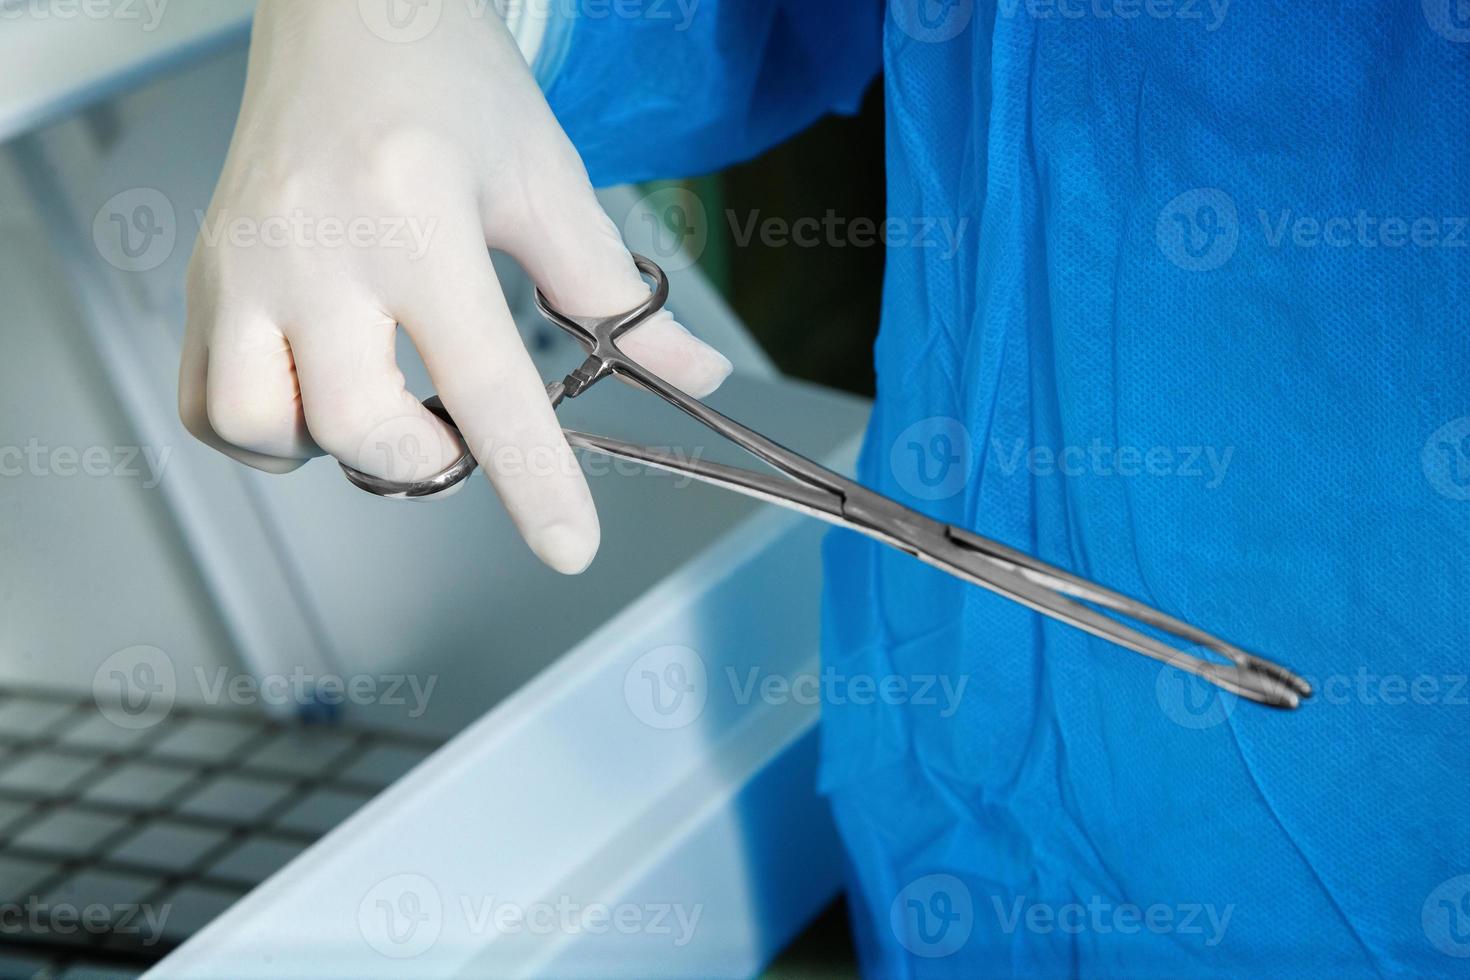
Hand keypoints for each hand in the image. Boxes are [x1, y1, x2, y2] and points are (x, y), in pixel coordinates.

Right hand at [180, 0, 730, 572]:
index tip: (569, 547)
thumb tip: (694, 372)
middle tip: (459, 430)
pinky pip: (205, 404)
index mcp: (416, 217)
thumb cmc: (448, 85)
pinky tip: (315, 400)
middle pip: (358, 424)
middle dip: (425, 460)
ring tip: (382, 409)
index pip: (483, 382)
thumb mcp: (547, 182)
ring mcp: (244, 263)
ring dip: (335, 451)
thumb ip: (614, 290)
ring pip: (262, 425)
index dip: (533, 481)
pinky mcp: (202, 274)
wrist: (347, 12)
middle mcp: (315, 246)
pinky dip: (262, 434)